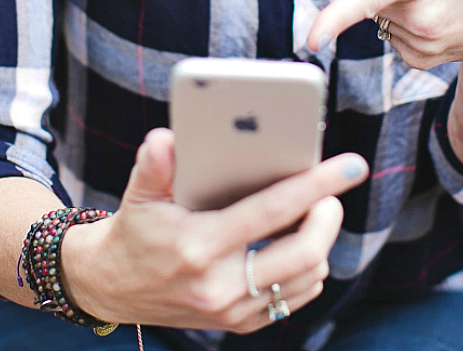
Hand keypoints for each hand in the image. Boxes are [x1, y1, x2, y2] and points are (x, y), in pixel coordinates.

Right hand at [61, 128, 369, 332]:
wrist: (111, 287)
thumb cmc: (134, 230)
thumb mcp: (138, 194)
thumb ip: (154, 165)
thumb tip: (168, 139)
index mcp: (198, 246)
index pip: (271, 211)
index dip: (315, 185)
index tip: (351, 166)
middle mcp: (218, 285)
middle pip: (306, 254)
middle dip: (328, 217)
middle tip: (329, 194)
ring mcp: (231, 310)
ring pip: (307, 277)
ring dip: (321, 243)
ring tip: (314, 213)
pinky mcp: (238, 323)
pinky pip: (293, 297)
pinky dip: (307, 268)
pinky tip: (297, 242)